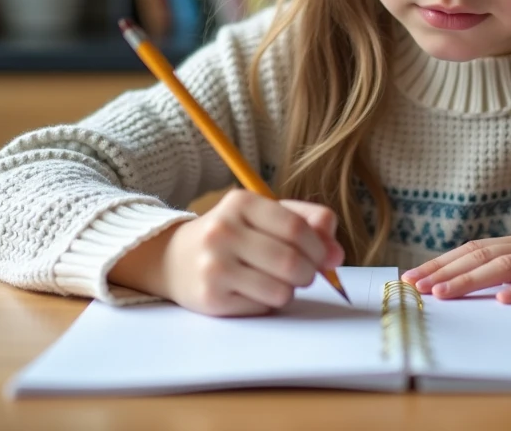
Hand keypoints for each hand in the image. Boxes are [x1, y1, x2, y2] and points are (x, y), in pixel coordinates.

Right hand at [109, 190, 343, 316]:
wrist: (174, 259)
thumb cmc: (233, 235)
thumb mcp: (266, 215)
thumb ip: (309, 222)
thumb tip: (337, 254)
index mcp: (242, 203)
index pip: (297, 228)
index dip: (320, 248)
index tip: (326, 257)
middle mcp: (223, 231)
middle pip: (291, 261)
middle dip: (310, 273)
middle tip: (306, 274)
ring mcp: (214, 266)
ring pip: (281, 290)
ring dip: (290, 290)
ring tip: (278, 281)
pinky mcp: (210, 298)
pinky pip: (262, 308)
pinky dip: (268, 302)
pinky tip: (252, 290)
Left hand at [400, 226, 510, 303]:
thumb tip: (487, 280)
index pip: (476, 248)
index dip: (444, 261)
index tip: (416, 275)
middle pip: (482, 254)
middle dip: (445, 271)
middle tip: (416, 285)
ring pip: (506, 266)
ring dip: (471, 280)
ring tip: (444, 294)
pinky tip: (503, 300)